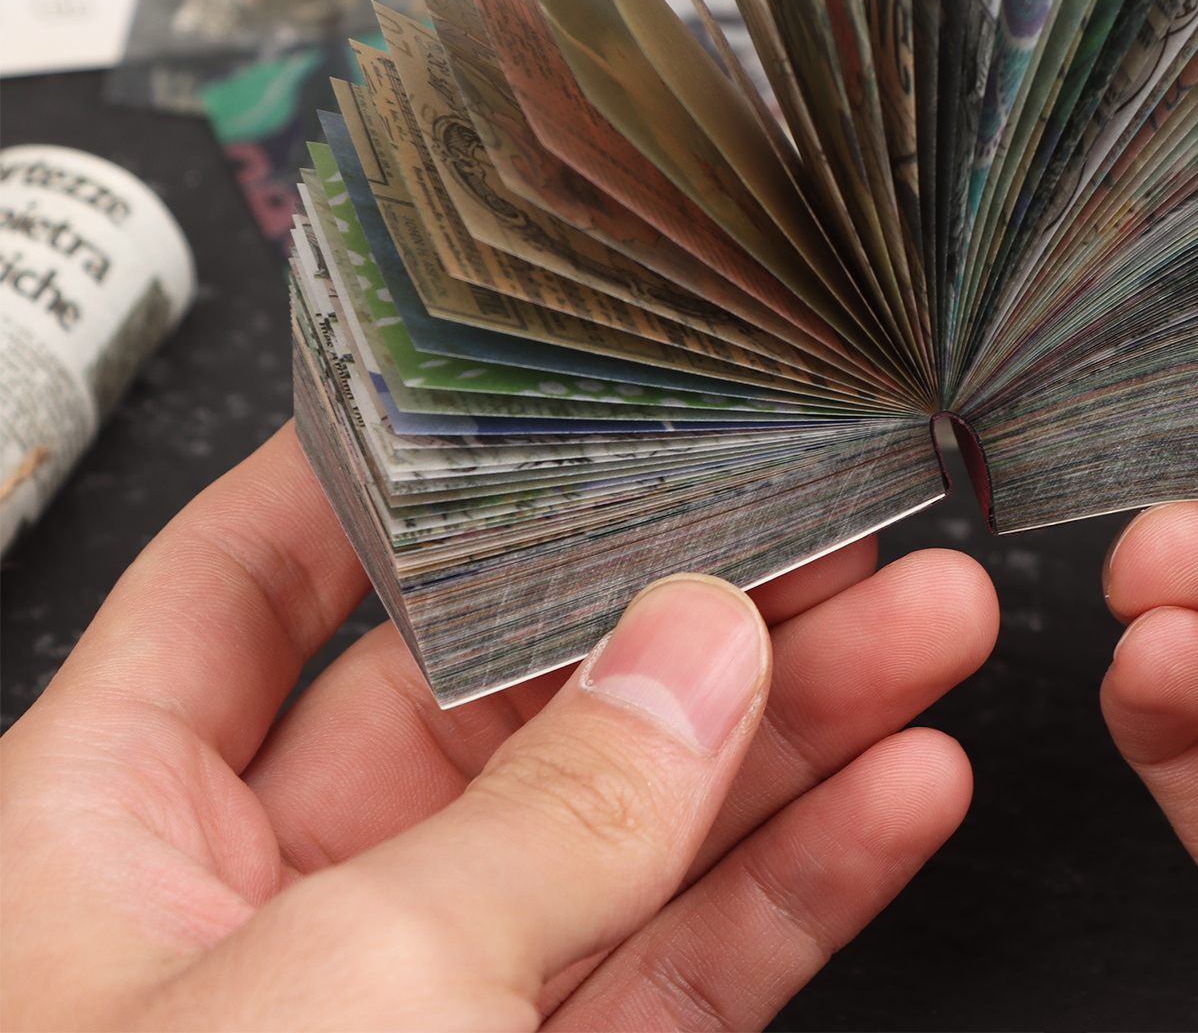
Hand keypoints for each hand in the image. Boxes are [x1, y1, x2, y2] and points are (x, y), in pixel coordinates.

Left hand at [0, 421, 996, 1029]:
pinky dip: (797, 884)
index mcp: (108, 826)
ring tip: (926, 625)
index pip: (250, 578)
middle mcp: (267, 901)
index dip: (378, 472)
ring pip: (624, 820)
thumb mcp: (340, 1003)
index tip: (521, 390)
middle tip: (826, 521)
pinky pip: (682, 964)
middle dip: (675, 602)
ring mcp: (422, 1008)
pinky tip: (899, 790)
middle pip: (501, 688)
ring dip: (787, 728)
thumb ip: (542, 817)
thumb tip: (698, 646)